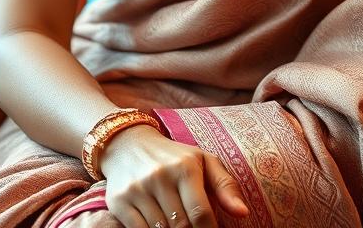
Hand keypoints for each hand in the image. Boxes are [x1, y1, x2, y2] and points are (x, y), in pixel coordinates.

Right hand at [100, 124, 249, 227]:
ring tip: (174, 220)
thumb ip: (225, 186)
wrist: (128, 144)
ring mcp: (137, 189)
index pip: (201, 214)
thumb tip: (243, 212)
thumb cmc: (174, 156)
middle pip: (182, 227)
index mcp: (185, 166)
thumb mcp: (203, 161)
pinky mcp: (119, 201)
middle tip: (191, 225)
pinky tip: (156, 222)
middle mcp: (160, 176)